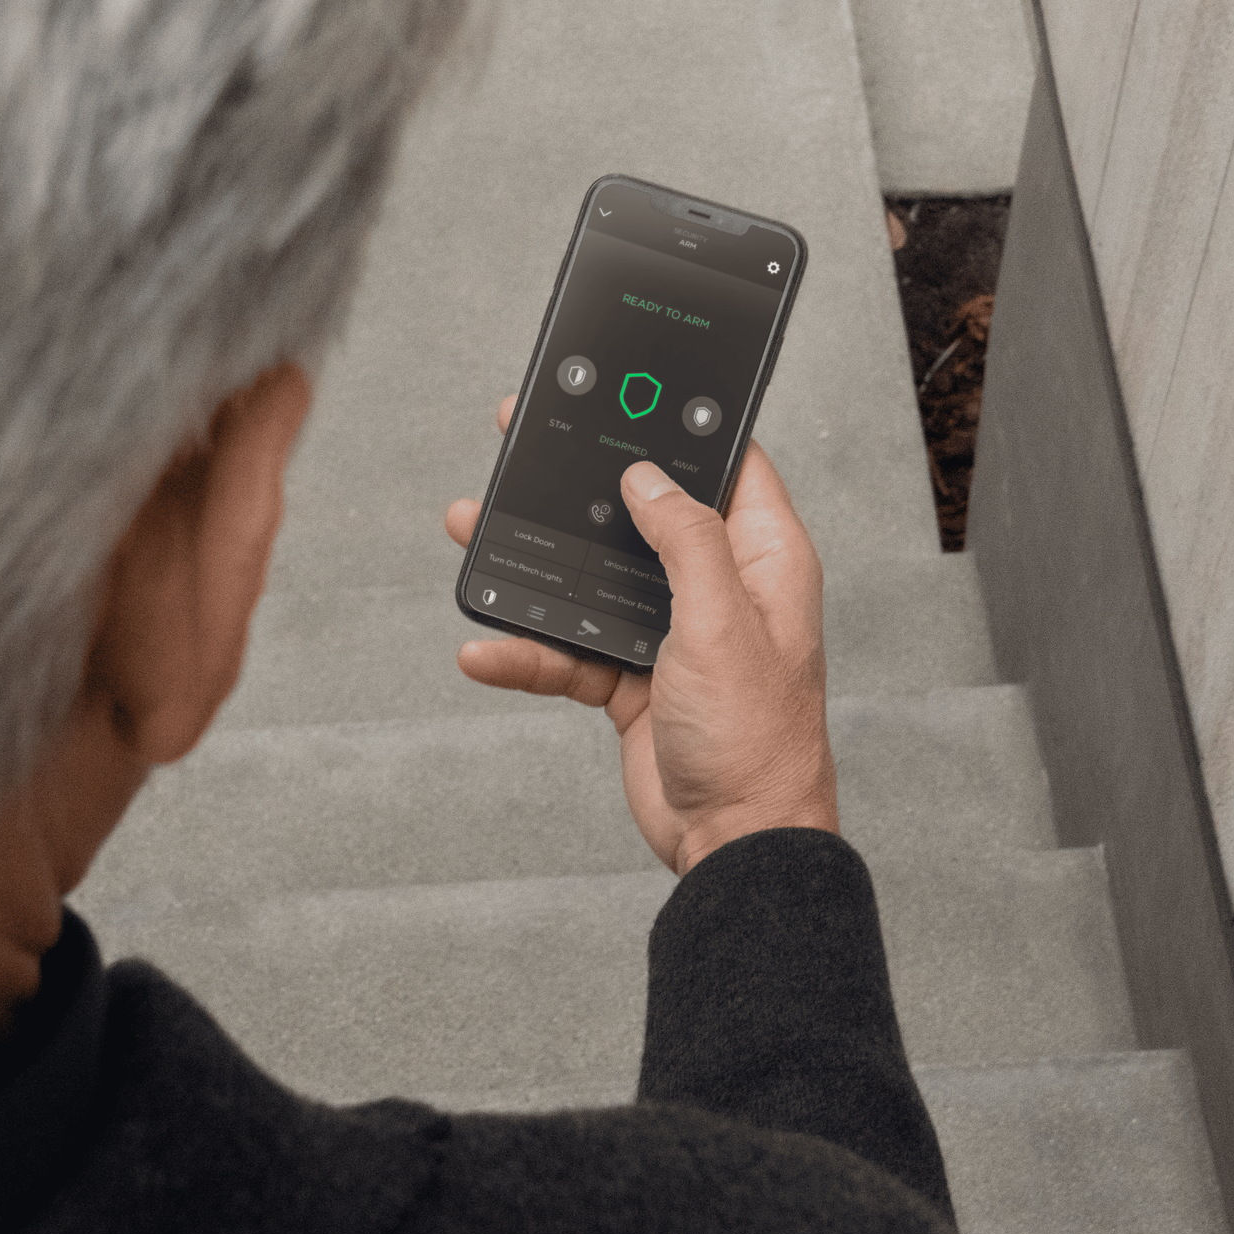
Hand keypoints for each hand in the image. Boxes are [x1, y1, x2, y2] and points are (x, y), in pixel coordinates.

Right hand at [444, 397, 837, 873]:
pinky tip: (484, 650)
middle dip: (580, 487)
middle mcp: (717, 588)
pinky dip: (525, 650)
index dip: (679, 429)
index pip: (725, 467)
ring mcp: (671, 635)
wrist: (737, 843)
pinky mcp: (632, 680)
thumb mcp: (723, 622)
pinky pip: (567, 651)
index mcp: (761, 560)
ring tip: (472, 532)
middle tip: (521, 444)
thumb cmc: (758, 741)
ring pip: (592, 580)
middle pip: (640, 515)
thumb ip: (687, 542)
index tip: (628, 391)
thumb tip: (648, 479)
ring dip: (534, 565)